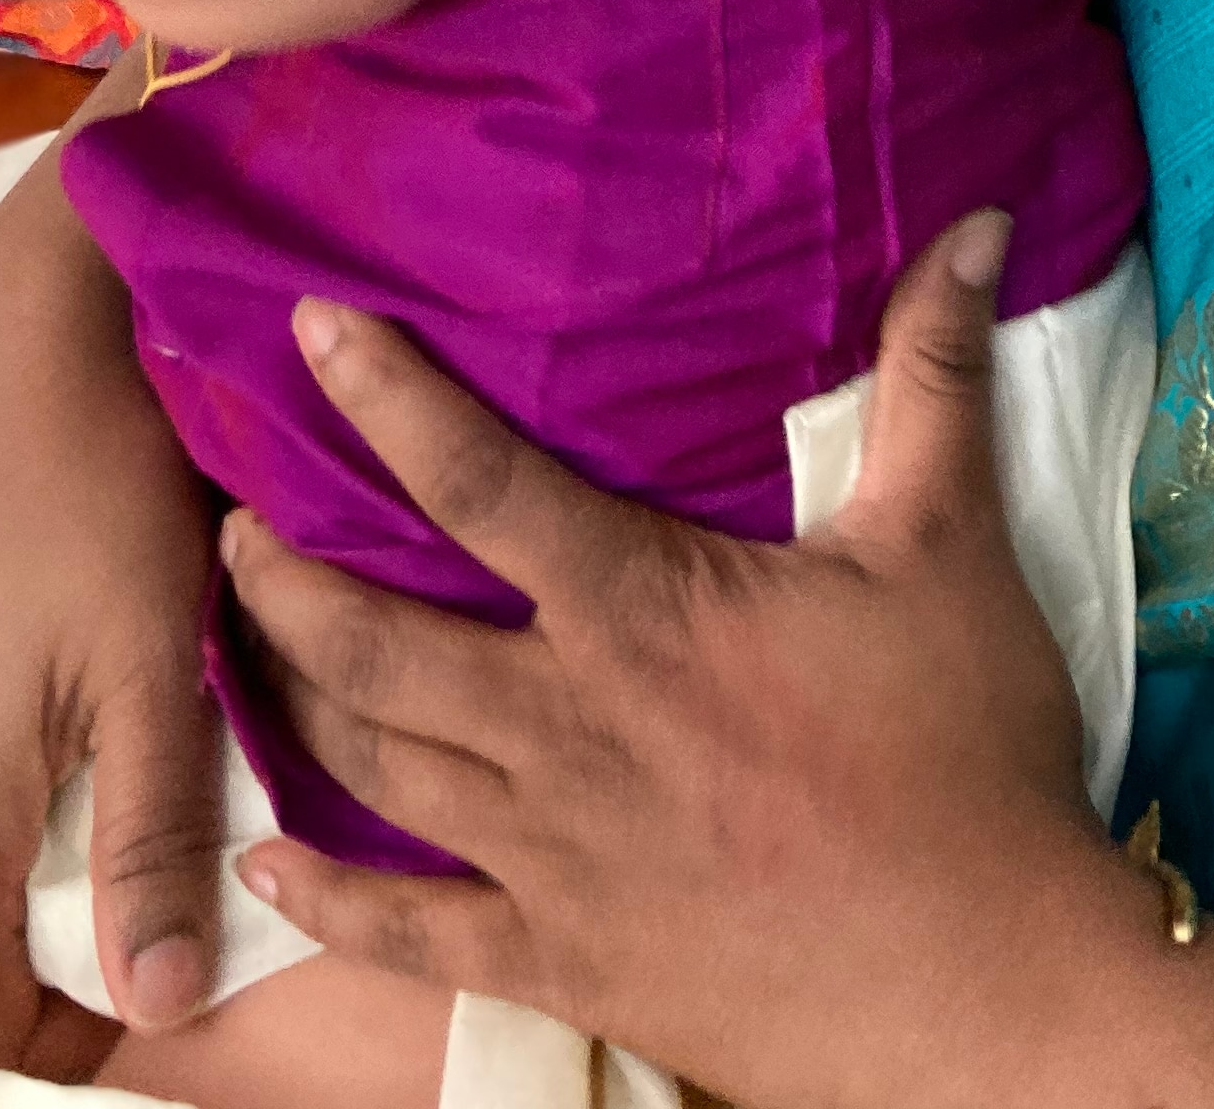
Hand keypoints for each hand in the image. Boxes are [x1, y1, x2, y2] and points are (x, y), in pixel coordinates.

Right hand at [0, 144, 226, 1068]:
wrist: (23, 330)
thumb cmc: (104, 487)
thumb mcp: (151, 665)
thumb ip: (151, 843)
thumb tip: (161, 1006)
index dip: (77, 1037)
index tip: (173, 992)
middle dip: (70, 942)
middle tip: (185, 880)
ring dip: (41, 858)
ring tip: (148, 791)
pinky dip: (3, 791)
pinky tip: (84, 718)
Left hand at [226, 216, 1150, 1108]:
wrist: (986, 987)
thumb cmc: (965, 755)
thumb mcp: (953, 543)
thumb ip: (937, 377)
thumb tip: (978, 225)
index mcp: (641, 613)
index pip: (479, 482)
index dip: (386, 397)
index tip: (307, 330)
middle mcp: (566, 728)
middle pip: (373, 642)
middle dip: (282, 577)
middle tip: (227, 521)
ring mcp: (554, 856)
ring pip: (373, 770)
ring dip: (288, 703)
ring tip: (238, 647)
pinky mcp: (566, 961)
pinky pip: (411, 937)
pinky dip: (326, 902)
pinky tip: (264, 867)